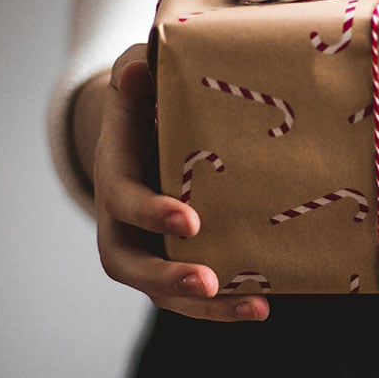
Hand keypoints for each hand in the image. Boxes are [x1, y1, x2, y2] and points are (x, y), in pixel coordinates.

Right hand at [93, 44, 269, 320]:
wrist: (142, 127)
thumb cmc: (145, 99)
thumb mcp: (138, 79)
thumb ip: (137, 75)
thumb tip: (137, 70)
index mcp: (115, 174)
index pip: (123, 200)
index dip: (152, 212)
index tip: (190, 219)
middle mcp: (122, 221)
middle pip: (130, 264)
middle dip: (167, 276)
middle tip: (207, 281)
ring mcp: (146, 246)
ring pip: (161, 290)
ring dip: (204, 306)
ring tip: (253, 306)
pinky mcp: (173, 259)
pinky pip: (191, 293)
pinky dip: (223, 305)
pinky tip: (263, 305)